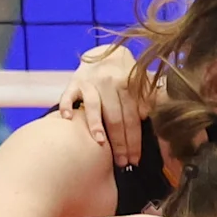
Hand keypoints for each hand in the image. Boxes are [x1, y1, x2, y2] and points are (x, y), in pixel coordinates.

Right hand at [58, 42, 148, 166]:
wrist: (107, 53)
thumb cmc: (127, 76)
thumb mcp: (142, 84)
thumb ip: (148, 98)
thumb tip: (149, 115)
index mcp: (129, 86)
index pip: (133, 119)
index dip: (135, 140)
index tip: (136, 159)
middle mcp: (110, 83)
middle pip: (116, 118)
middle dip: (119, 143)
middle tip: (122, 163)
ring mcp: (91, 82)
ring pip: (94, 106)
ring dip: (96, 125)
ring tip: (100, 143)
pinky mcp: (74, 81)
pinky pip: (68, 94)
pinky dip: (66, 105)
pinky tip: (66, 118)